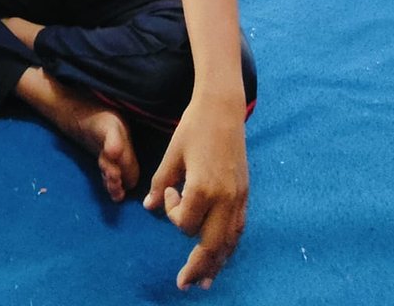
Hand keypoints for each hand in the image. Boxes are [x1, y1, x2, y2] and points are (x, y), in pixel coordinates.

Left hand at [144, 92, 249, 290]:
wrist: (223, 109)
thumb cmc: (193, 128)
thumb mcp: (172, 154)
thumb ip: (161, 183)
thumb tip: (148, 208)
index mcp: (204, 188)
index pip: (184, 222)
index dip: (171, 212)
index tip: (169, 190)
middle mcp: (225, 197)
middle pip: (212, 244)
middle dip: (198, 267)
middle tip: (184, 284)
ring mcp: (238, 197)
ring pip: (229, 241)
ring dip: (217, 263)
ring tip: (206, 281)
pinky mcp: (245, 193)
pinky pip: (239, 228)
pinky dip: (230, 245)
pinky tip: (223, 255)